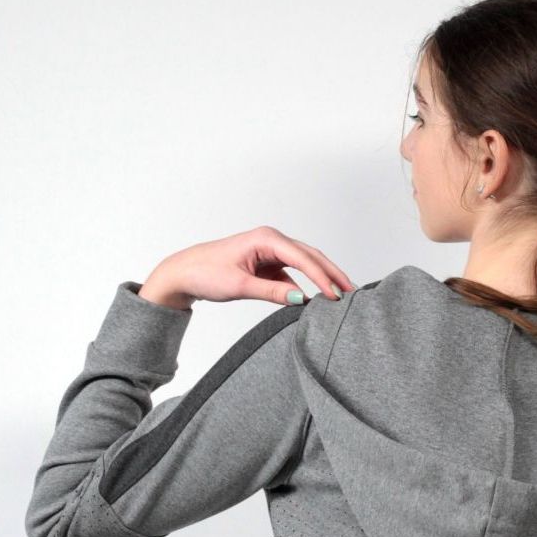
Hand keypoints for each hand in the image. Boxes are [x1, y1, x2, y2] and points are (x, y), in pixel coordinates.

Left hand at [139, 228, 356, 308]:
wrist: (183, 273)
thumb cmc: (205, 273)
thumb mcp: (239, 285)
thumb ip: (271, 292)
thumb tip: (301, 299)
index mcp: (266, 238)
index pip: (303, 258)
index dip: (322, 277)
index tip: (336, 295)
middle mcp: (271, 240)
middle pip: (310, 256)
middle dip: (331, 274)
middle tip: (352, 291)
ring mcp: (270, 252)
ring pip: (305, 263)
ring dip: (322, 278)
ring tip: (341, 295)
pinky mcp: (268, 264)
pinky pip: (293, 273)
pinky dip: (306, 284)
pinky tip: (317, 298)